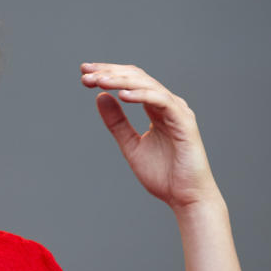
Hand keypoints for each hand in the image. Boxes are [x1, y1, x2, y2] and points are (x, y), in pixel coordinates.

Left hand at [81, 63, 219, 209]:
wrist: (186, 198)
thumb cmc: (164, 175)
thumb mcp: (131, 145)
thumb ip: (117, 122)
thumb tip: (100, 97)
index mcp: (157, 108)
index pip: (131, 81)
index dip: (108, 73)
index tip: (84, 72)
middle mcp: (168, 105)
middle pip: (137, 77)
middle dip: (110, 73)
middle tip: (86, 74)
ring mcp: (178, 111)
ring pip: (147, 85)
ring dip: (121, 81)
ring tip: (99, 81)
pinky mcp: (184, 122)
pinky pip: (161, 101)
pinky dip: (141, 95)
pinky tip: (122, 95)